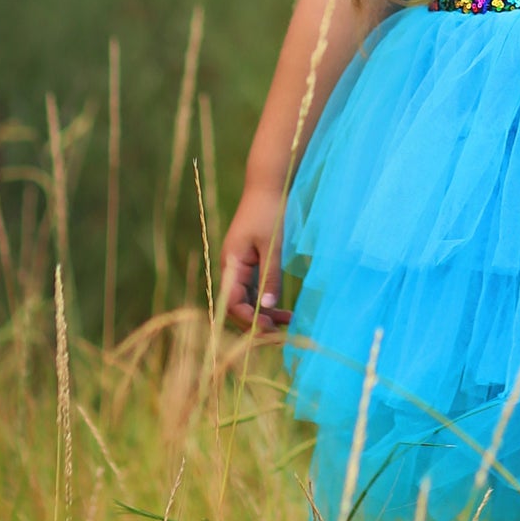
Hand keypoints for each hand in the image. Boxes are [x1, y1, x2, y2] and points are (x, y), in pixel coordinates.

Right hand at [221, 184, 292, 332]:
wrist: (268, 186)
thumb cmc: (269, 212)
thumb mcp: (273, 246)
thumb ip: (270, 277)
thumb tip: (267, 308)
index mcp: (231, 263)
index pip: (232, 302)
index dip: (248, 320)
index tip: (269, 330)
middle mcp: (231, 268)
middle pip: (237, 306)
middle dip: (256, 322)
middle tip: (281, 334)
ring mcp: (239, 267)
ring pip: (247, 300)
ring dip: (264, 313)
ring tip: (288, 323)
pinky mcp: (249, 264)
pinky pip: (254, 290)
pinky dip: (266, 301)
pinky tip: (283, 310)